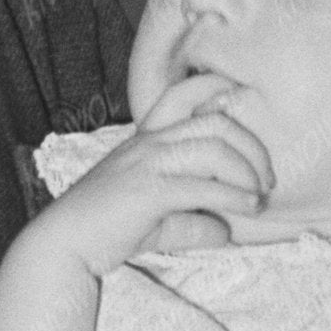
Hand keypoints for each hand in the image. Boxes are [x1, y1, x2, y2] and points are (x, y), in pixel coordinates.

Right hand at [38, 70, 267, 270]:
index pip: (178, 96)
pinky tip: (245, 208)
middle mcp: (149, 143)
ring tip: (258, 197)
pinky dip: (232, 196)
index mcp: (146, 140)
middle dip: (250, 146)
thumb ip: (192, 222)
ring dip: (246, 172)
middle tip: (266, 178)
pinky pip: (202, 187)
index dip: (210, 86)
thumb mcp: (157, 222)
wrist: (65, 244)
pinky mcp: (149, 190)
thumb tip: (225, 233)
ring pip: (213, 149)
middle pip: (213, 122)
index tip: (239, 93)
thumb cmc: (107, 231)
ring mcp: (148, 163)